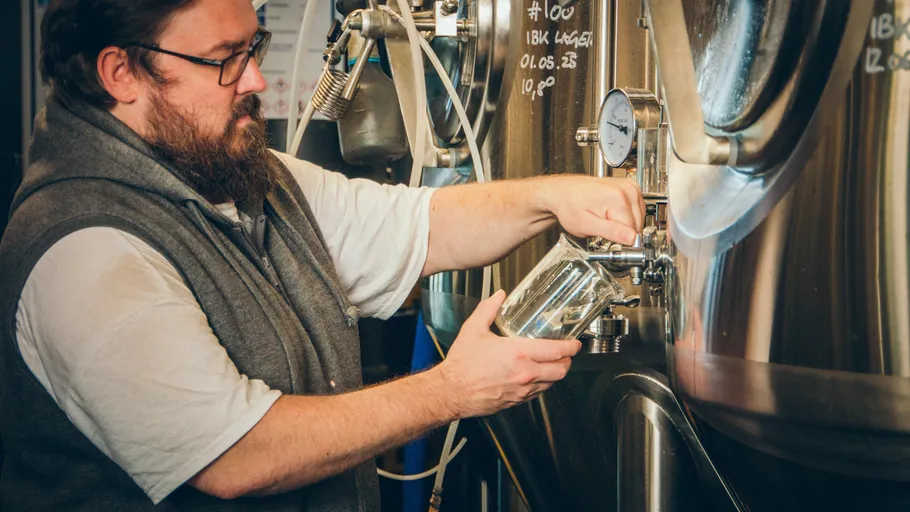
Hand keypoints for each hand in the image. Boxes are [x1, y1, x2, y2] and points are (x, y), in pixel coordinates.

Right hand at [436, 290, 581, 417]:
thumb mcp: (473, 329)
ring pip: (551, 383)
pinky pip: (537, 393)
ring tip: (553, 364)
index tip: (575, 343)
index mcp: (518, 353)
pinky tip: (535, 376)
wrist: (451, 391)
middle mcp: (525, 373)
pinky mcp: (516, 401)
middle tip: (567, 353)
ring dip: (556, 373)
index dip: (571, 347)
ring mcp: (522, 390)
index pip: (556, 351)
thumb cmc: (461, 364)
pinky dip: (542, 384)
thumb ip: (489, 309)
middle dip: (568, 361)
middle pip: (561, 370)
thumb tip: (498, 296)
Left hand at [540, 176, 644, 244]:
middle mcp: (627, 189)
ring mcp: (630, 187)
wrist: (563, 191)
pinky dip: (626, 216)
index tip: (606, 238)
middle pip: (637, 224)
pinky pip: (637, 210)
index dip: (620, 240)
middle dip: (623, 232)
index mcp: (618, 198)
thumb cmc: (569, 206)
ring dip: (625, 224)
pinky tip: (611, 214)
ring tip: (606, 220)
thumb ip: (611, 232)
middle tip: (603, 228)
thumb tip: (631, 238)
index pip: (633, 231)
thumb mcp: (586, 225)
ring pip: (639, 218)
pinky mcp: (630, 187)